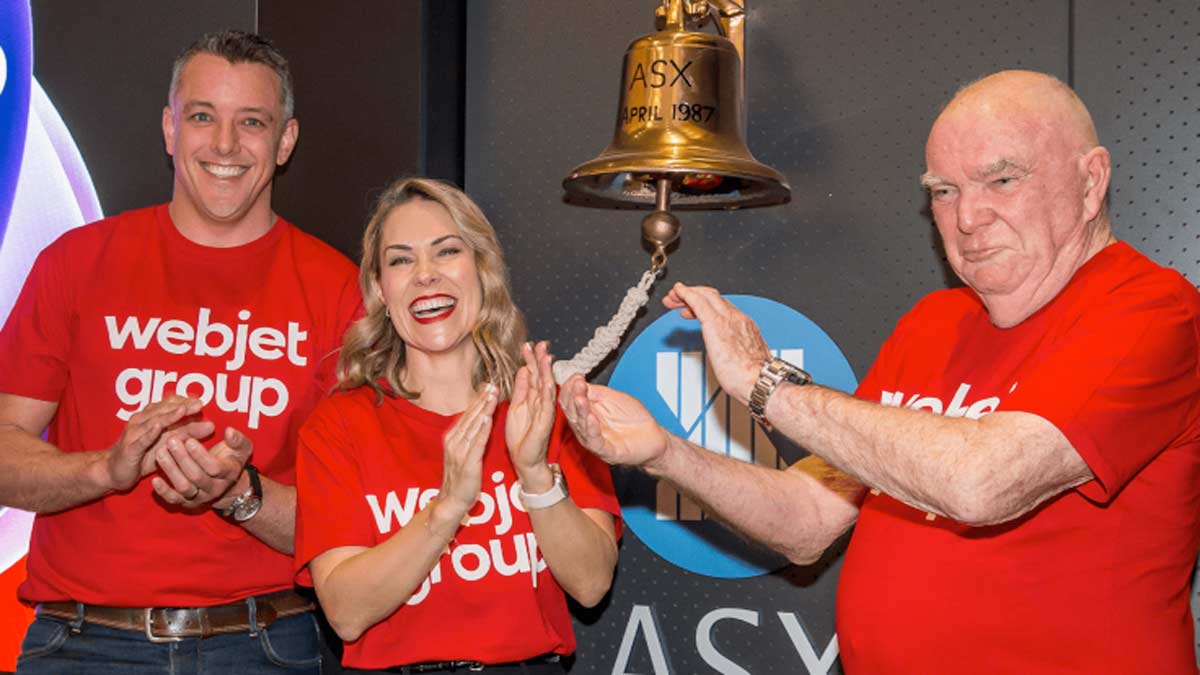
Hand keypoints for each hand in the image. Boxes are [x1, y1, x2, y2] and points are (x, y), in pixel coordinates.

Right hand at [104, 396, 206, 490]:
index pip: (170, 403)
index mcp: (151, 416)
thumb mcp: (169, 443)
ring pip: (153, 421)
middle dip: (182, 406)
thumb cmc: (144, 455)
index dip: (186, 401)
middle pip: (164, 409)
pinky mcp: (130, 448)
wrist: (114, 472)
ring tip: (183, 410)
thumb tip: (211, 425)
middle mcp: (142, 420)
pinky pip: (141, 439)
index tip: (202, 402)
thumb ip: (188, 433)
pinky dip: (150, 432)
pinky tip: (158, 427)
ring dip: (169, 415)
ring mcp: (134, 433)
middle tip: (199, 404)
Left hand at [152, 426, 250, 508]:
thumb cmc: (232, 459)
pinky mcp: (186, 502)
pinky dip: (163, 491)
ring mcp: (200, 497)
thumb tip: (229, 431)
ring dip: (170, 470)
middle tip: (171, 441)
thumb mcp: (241, 448)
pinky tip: (154, 479)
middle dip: (182, 458)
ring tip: (160, 452)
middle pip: (196, 476)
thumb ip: (237, 439)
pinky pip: (174, 499)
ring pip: (183, 487)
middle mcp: (215, 489)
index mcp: (229, 474)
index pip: (214, 468)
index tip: (190, 439)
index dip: (201, 455)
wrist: (229, 484)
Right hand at [438, 384, 498, 515]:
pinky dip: (482, 429)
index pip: (467, 414)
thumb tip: (479, 420)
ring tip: (492, 395)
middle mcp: (454, 441)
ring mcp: (459, 451)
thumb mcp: (463, 453)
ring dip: (483, 410)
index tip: (488, 385)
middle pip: (470, 416)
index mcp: (453, 437)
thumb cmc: (461, 478)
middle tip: (492, 385)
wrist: (452, 500)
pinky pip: (476, 443)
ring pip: (473, 426)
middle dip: (482, 400)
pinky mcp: (466, 462)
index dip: (478, 399)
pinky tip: (488, 418)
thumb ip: (470, 437)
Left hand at [506, 342, 557, 490]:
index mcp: (534, 398)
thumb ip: (521, 388)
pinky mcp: (545, 423)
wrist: (524, 459)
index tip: (529, 345)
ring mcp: (545, 412)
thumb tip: (523, 369)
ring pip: (547, 388)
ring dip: (547, 373)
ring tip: (546, 357)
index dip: (531, 360)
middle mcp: (542, 403)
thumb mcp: (516, 407)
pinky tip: (549, 382)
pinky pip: (548, 407)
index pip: (533, 375)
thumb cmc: (521, 436)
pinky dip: (549, 394)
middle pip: (542, 377)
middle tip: (540, 344)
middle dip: (541, 360)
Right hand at [558, 375, 669, 468]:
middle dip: (573, 397)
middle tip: (577, 384)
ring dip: (581, 411)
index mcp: (587, 414)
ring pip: (582, 427)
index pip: (570, 402)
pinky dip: (592, 430)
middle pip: (573, 413)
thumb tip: (576, 382)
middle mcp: (588, 428)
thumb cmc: (635, 419)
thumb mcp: (613, 398)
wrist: (655, 437)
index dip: (570, 389)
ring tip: (580, 399)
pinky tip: (592, 418)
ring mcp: (597, 441)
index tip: (576, 377)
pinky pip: (596, 442)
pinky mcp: (608, 452)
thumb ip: (594, 391)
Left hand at [663, 283, 770, 404]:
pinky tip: (677, 293)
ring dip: (686, 294)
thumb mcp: (746, 359)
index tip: (691, 309)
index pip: (722, 306)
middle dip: (693, 294)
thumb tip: (727, 356)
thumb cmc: (754, 377)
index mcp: (745, 325)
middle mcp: (737, 318)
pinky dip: (686, 294)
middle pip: (712, 296)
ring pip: (705, 296)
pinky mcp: (716, 324)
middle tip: (677, 299)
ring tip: (673, 298)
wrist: (761, 380)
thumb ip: (735, 351)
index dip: (705, 304)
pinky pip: (698, 302)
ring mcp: (727, 319)